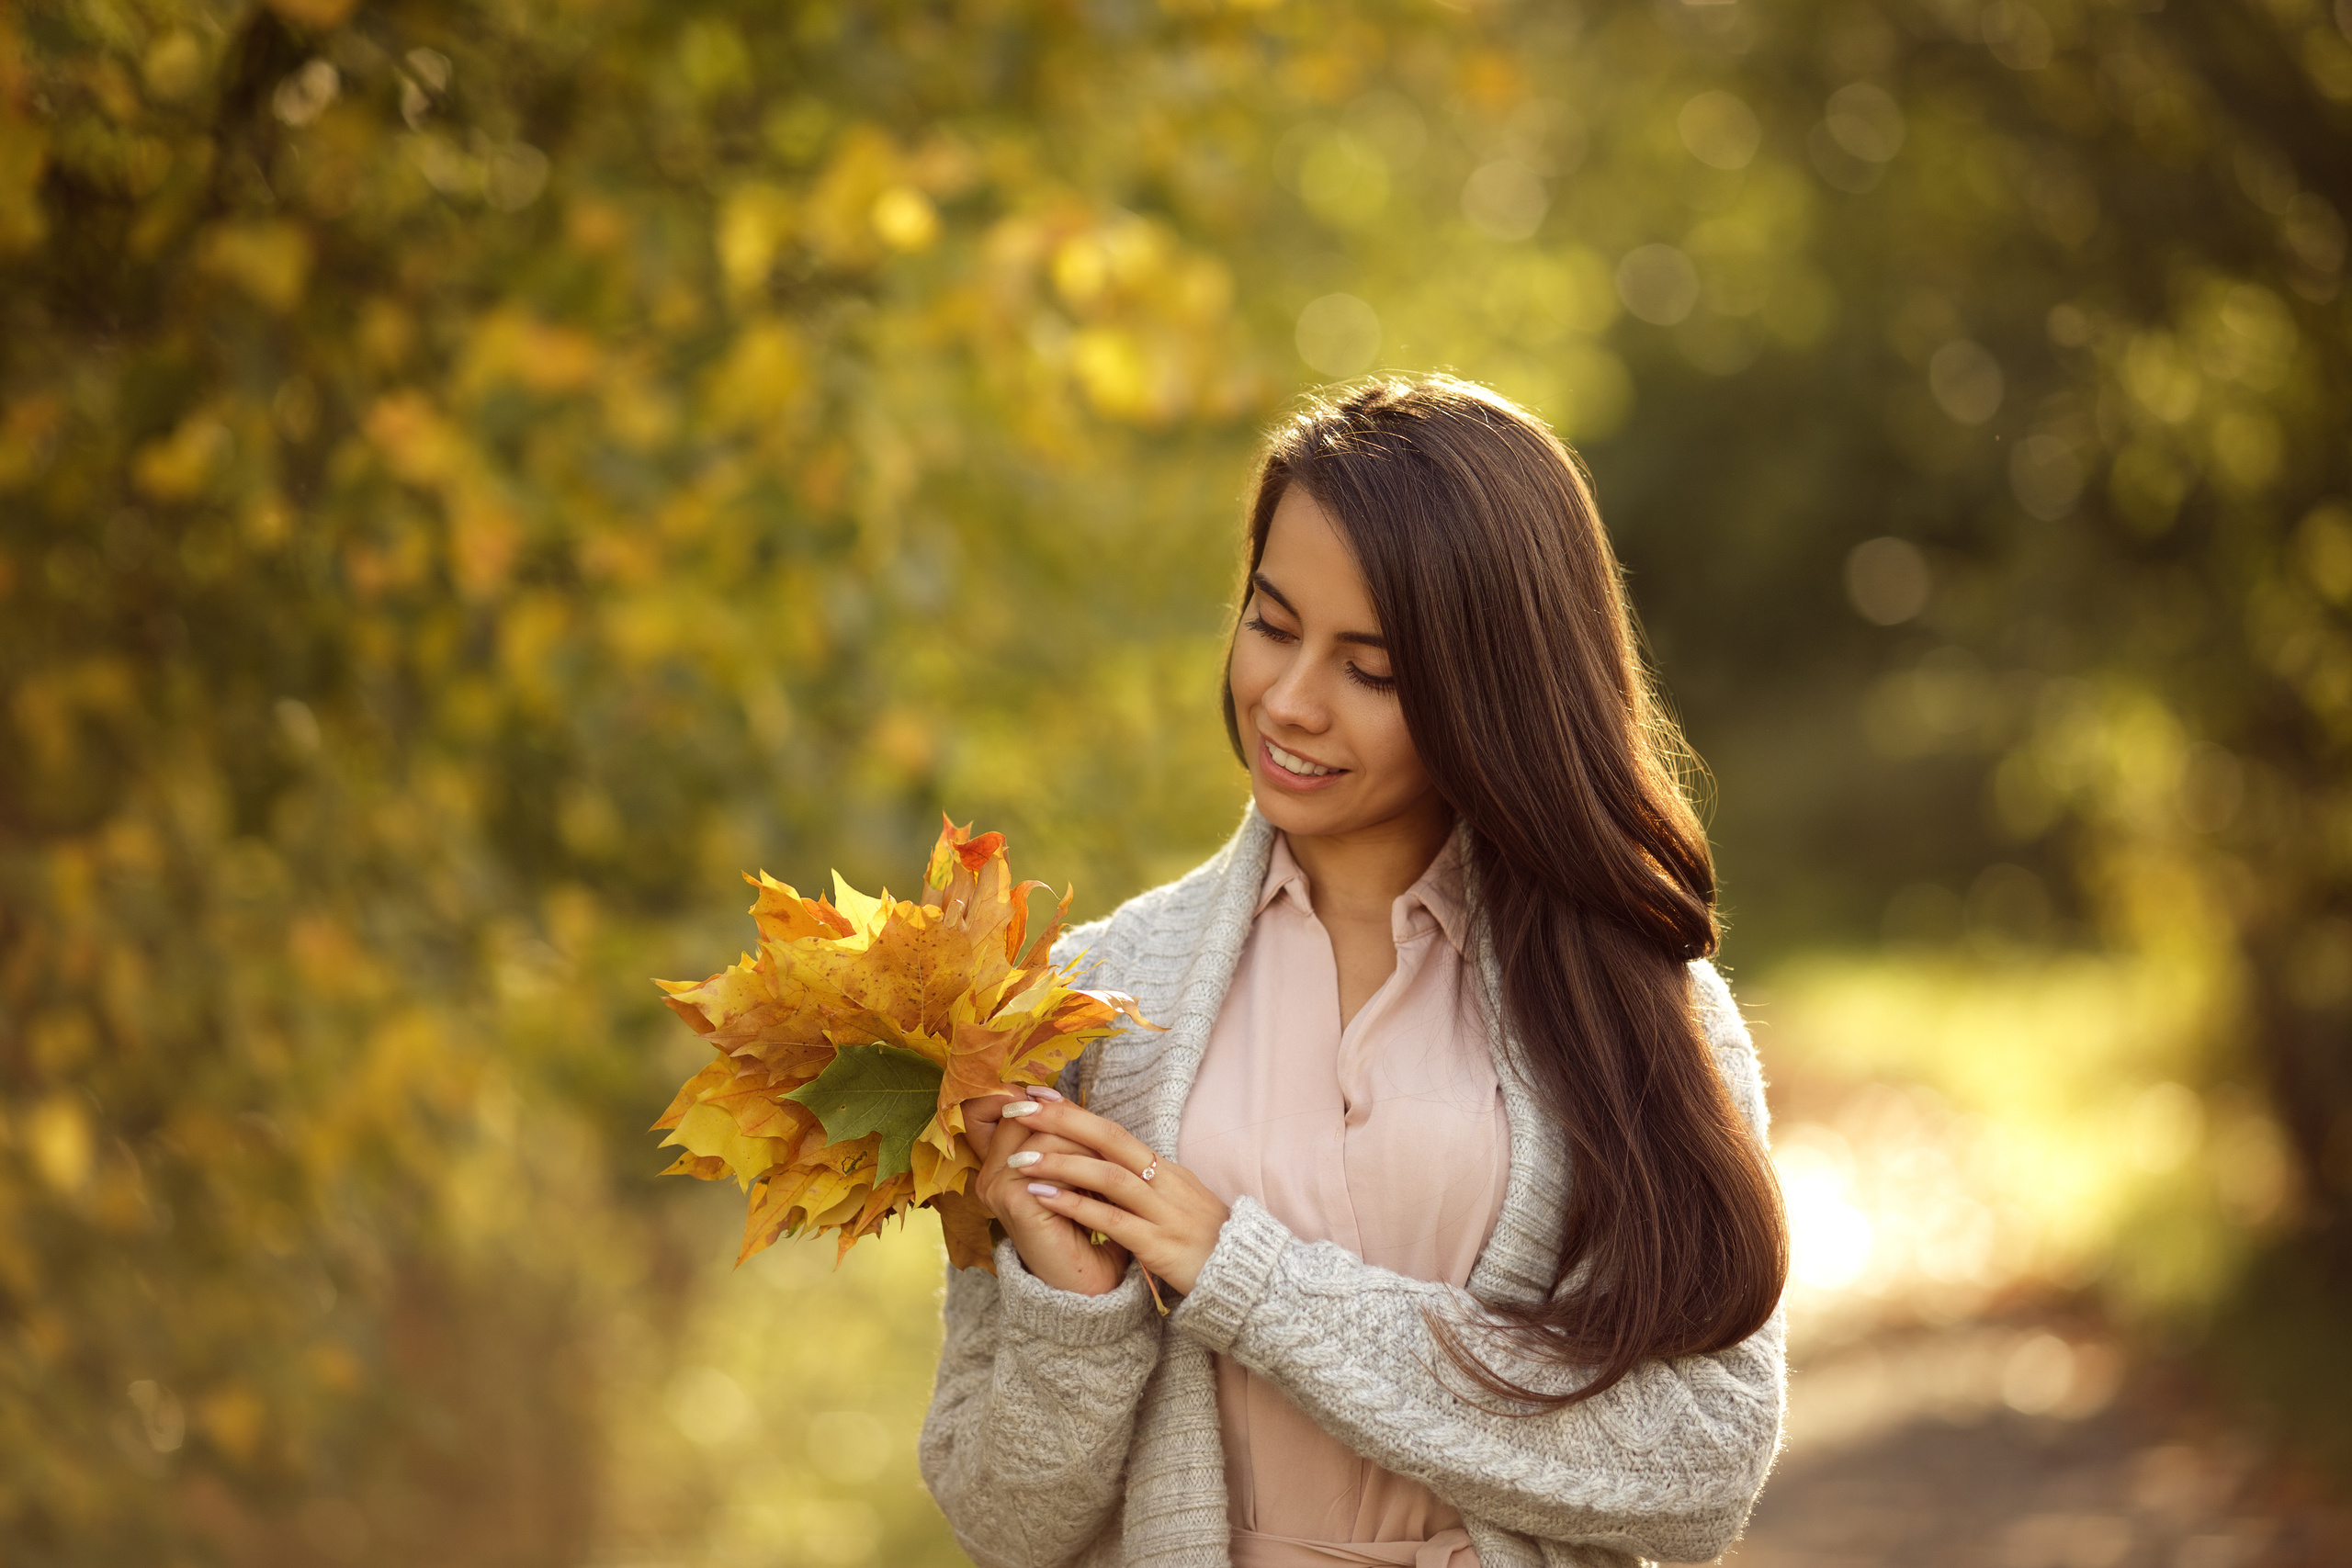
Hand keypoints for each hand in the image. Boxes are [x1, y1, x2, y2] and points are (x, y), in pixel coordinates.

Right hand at [970, 1088, 1129, 1295]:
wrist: (1088, 1282)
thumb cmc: (1084, 1226)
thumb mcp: (1070, 1173)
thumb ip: (1057, 1138)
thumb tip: (1054, 1093)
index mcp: (998, 1165)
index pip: (1012, 1109)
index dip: (1044, 1102)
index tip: (1076, 1107)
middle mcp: (989, 1175)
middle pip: (1025, 1115)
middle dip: (1068, 1119)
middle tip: (1103, 1138)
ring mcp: (997, 1188)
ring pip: (1041, 1135)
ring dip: (1081, 1142)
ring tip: (1106, 1160)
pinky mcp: (1014, 1201)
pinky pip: (1049, 1161)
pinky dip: (1081, 1163)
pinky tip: (1102, 1177)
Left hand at [992, 1097, 1229, 1295]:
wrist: (1248, 1282)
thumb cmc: (1208, 1243)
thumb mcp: (1178, 1203)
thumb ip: (1146, 1183)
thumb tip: (1109, 1165)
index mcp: (1166, 1170)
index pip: (1114, 1131)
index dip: (1074, 1112)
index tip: (1036, 1096)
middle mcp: (1165, 1183)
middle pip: (1109, 1140)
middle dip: (1061, 1121)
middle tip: (1018, 1109)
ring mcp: (1163, 1213)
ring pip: (1107, 1177)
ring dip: (1060, 1164)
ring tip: (1019, 1158)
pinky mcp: (1159, 1246)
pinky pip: (1112, 1221)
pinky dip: (1076, 1206)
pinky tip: (1043, 1199)